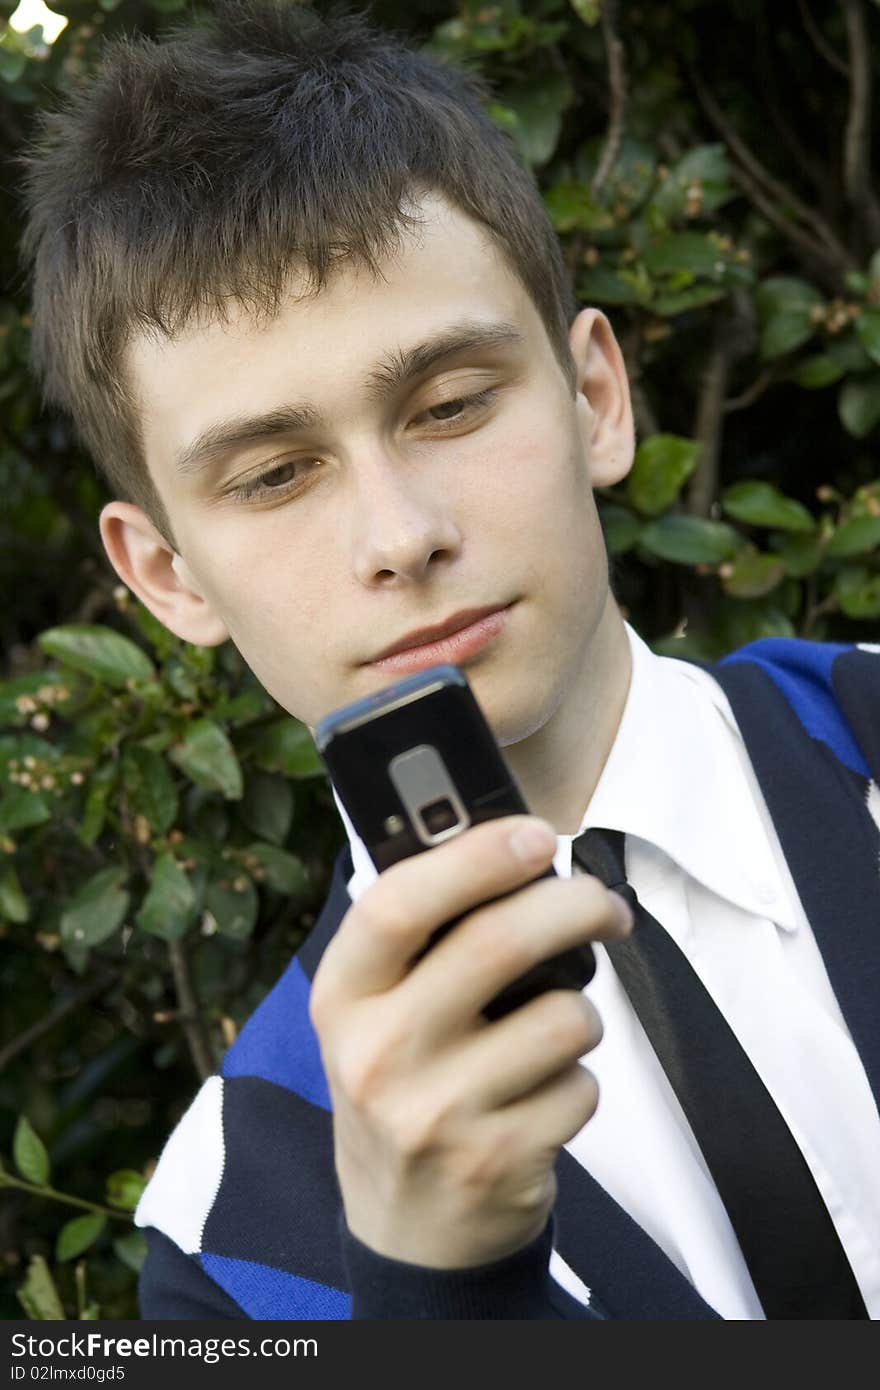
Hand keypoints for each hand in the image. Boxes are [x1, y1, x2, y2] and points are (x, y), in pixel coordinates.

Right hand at [309, 815, 631, 1268]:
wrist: (406, 1227)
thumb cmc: (402, 1086)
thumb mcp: (374, 1011)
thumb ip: (420, 937)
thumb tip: (508, 847)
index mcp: (343, 996)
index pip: (397, 904)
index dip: (474, 858)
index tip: (534, 835)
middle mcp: (378, 1053)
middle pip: (498, 943)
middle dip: (575, 906)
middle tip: (604, 906)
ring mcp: (436, 1112)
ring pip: (563, 1016)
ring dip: (582, 1012)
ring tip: (555, 1030)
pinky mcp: (496, 1159)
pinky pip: (582, 1085)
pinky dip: (581, 1080)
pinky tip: (542, 1095)